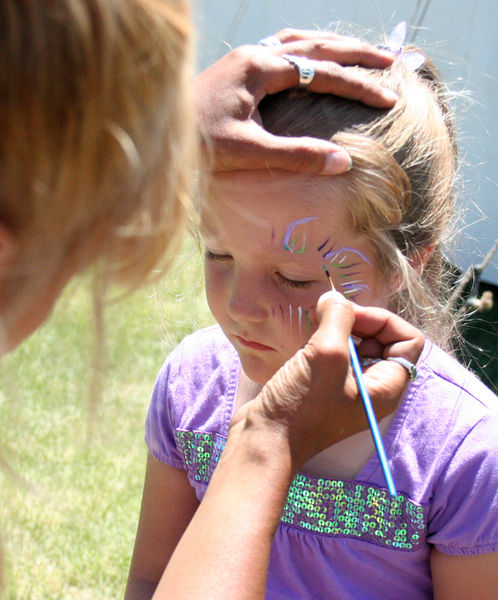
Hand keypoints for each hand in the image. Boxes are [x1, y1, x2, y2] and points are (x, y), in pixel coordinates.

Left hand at [195, 29, 396, 174]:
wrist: (154, 136)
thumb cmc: (196, 144)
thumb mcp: (248, 152)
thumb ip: (297, 154)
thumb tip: (342, 162)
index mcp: (259, 68)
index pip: (322, 72)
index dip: (358, 86)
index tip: (389, 97)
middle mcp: (254, 55)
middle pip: (316, 45)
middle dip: (355, 53)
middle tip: (390, 59)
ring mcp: (243, 60)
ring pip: (298, 43)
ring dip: (331, 47)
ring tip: (359, 55)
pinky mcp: (236, 71)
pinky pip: (281, 52)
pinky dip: (305, 54)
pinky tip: (311, 64)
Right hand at [234, 291, 423, 469]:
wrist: (265, 440)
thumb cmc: (301, 406)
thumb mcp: (326, 355)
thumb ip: (338, 318)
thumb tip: (334, 297)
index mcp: (387, 387)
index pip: (407, 340)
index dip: (382, 320)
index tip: (349, 317)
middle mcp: (373, 388)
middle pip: (381, 338)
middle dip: (357, 321)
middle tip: (326, 318)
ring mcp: (348, 387)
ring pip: (355, 344)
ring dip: (335, 330)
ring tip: (312, 330)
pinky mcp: (324, 386)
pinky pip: (333, 354)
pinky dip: (321, 341)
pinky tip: (303, 345)